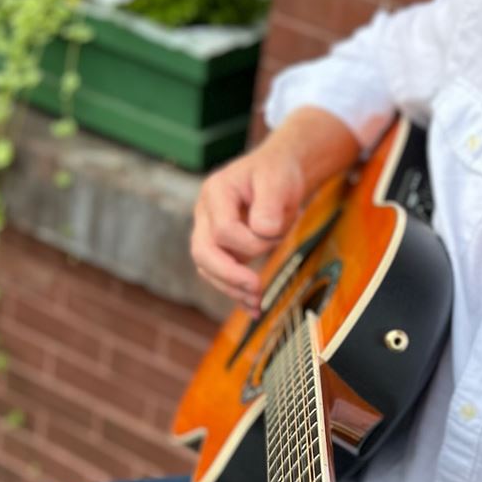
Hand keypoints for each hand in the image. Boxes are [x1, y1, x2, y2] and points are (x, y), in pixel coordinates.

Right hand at [190, 138, 305, 315]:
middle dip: (229, 275)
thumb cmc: (277, 172)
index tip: (277, 234)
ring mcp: (210, 232)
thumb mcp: (278, 179)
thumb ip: (270, 203)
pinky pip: (221, 275)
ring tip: (257, 304)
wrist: (278, 173)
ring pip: (208, 269)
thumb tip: (264, 230)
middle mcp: (205, 214)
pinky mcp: (222, 248)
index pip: (224, 230)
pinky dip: (236, 292)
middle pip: (202, 253)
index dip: (253, 241)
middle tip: (256, 289)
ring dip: (232, 289)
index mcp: (216, 193)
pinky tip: (253, 308)